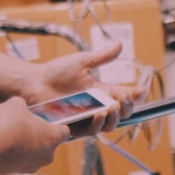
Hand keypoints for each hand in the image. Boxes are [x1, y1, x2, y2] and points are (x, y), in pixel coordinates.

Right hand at [0, 97, 69, 174]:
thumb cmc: (7, 123)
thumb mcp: (17, 103)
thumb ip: (24, 106)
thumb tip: (21, 110)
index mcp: (53, 137)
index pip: (65, 131)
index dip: (57, 123)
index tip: (48, 118)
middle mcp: (47, 155)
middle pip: (48, 143)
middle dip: (39, 133)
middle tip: (26, 123)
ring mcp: (32, 166)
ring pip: (34, 153)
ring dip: (26, 144)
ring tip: (10, 132)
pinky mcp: (17, 172)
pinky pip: (20, 160)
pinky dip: (14, 153)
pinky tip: (2, 143)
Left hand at [22, 42, 148, 135]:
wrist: (35, 83)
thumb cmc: (56, 71)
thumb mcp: (83, 61)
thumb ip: (103, 57)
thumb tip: (120, 44)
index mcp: (101, 90)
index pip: (123, 96)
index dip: (133, 95)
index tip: (140, 91)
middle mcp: (97, 106)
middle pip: (121, 113)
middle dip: (127, 108)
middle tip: (125, 100)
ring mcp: (87, 117)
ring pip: (109, 125)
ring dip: (115, 118)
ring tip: (112, 107)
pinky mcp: (76, 126)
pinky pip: (92, 130)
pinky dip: (98, 124)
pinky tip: (100, 114)